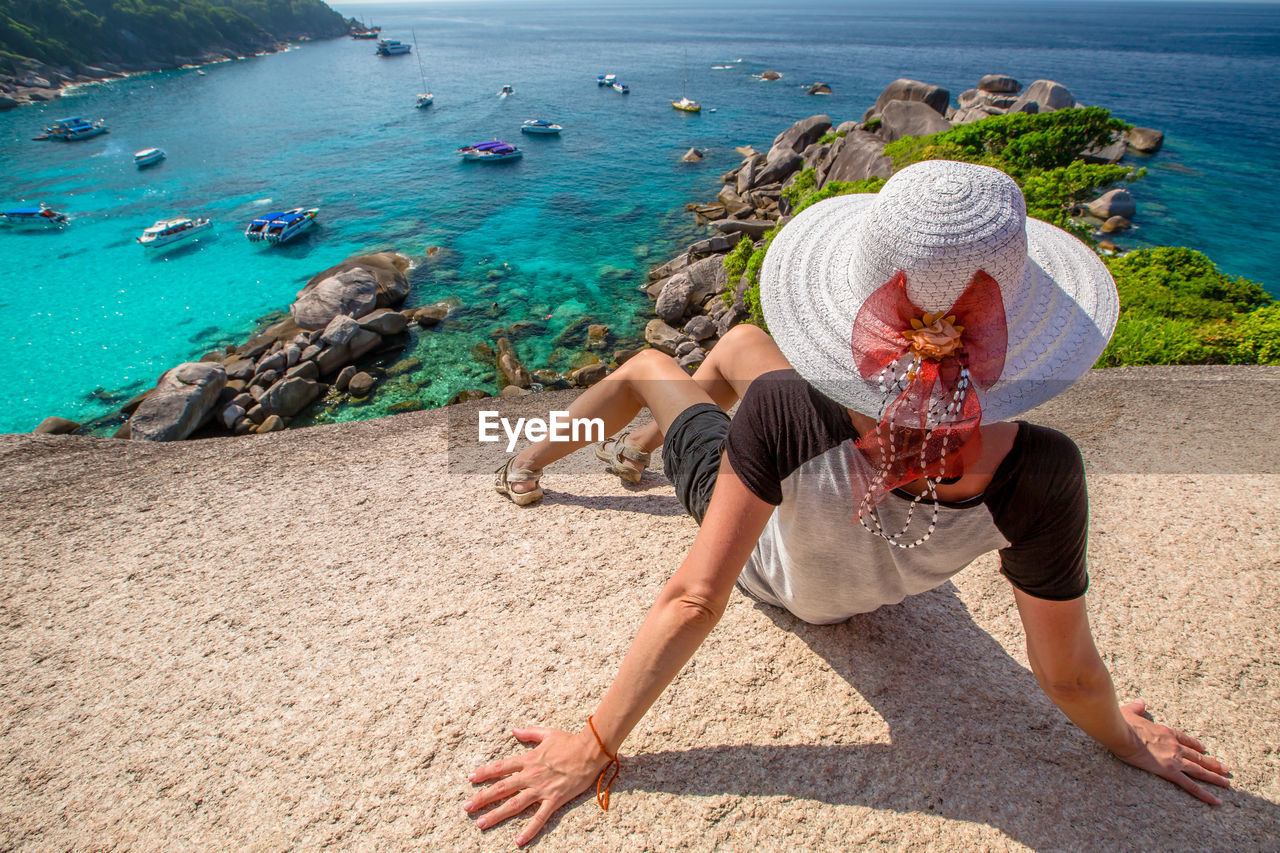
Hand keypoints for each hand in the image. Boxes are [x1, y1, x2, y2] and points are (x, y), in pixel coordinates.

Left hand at [465, 726, 610, 845]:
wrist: (590, 751)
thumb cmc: (570, 741)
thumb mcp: (547, 733)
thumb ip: (529, 733)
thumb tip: (514, 730)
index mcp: (528, 759)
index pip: (501, 767)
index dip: (485, 773)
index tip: (471, 779)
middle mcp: (531, 775)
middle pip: (501, 788)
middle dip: (482, 798)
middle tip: (467, 807)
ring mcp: (541, 789)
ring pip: (514, 804)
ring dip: (496, 814)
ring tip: (481, 823)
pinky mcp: (554, 799)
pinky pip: (540, 817)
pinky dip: (529, 830)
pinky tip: (518, 841)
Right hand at [1113, 699, 1231, 804]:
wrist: (1121, 733)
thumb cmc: (1123, 723)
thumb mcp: (1130, 711)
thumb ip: (1137, 707)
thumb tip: (1141, 702)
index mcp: (1166, 732)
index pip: (1185, 739)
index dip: (1195, 745)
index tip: (1203, 749)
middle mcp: (1175, 745)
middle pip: (1197, 756)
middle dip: (1212, 763)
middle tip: (1225, 769)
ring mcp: (1174, 758)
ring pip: (1199, 770)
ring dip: (1214, 777)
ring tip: (1226, 782)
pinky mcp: (1170, 771)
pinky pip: (1191, 785)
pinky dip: (1205, 794)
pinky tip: (1216, 801)